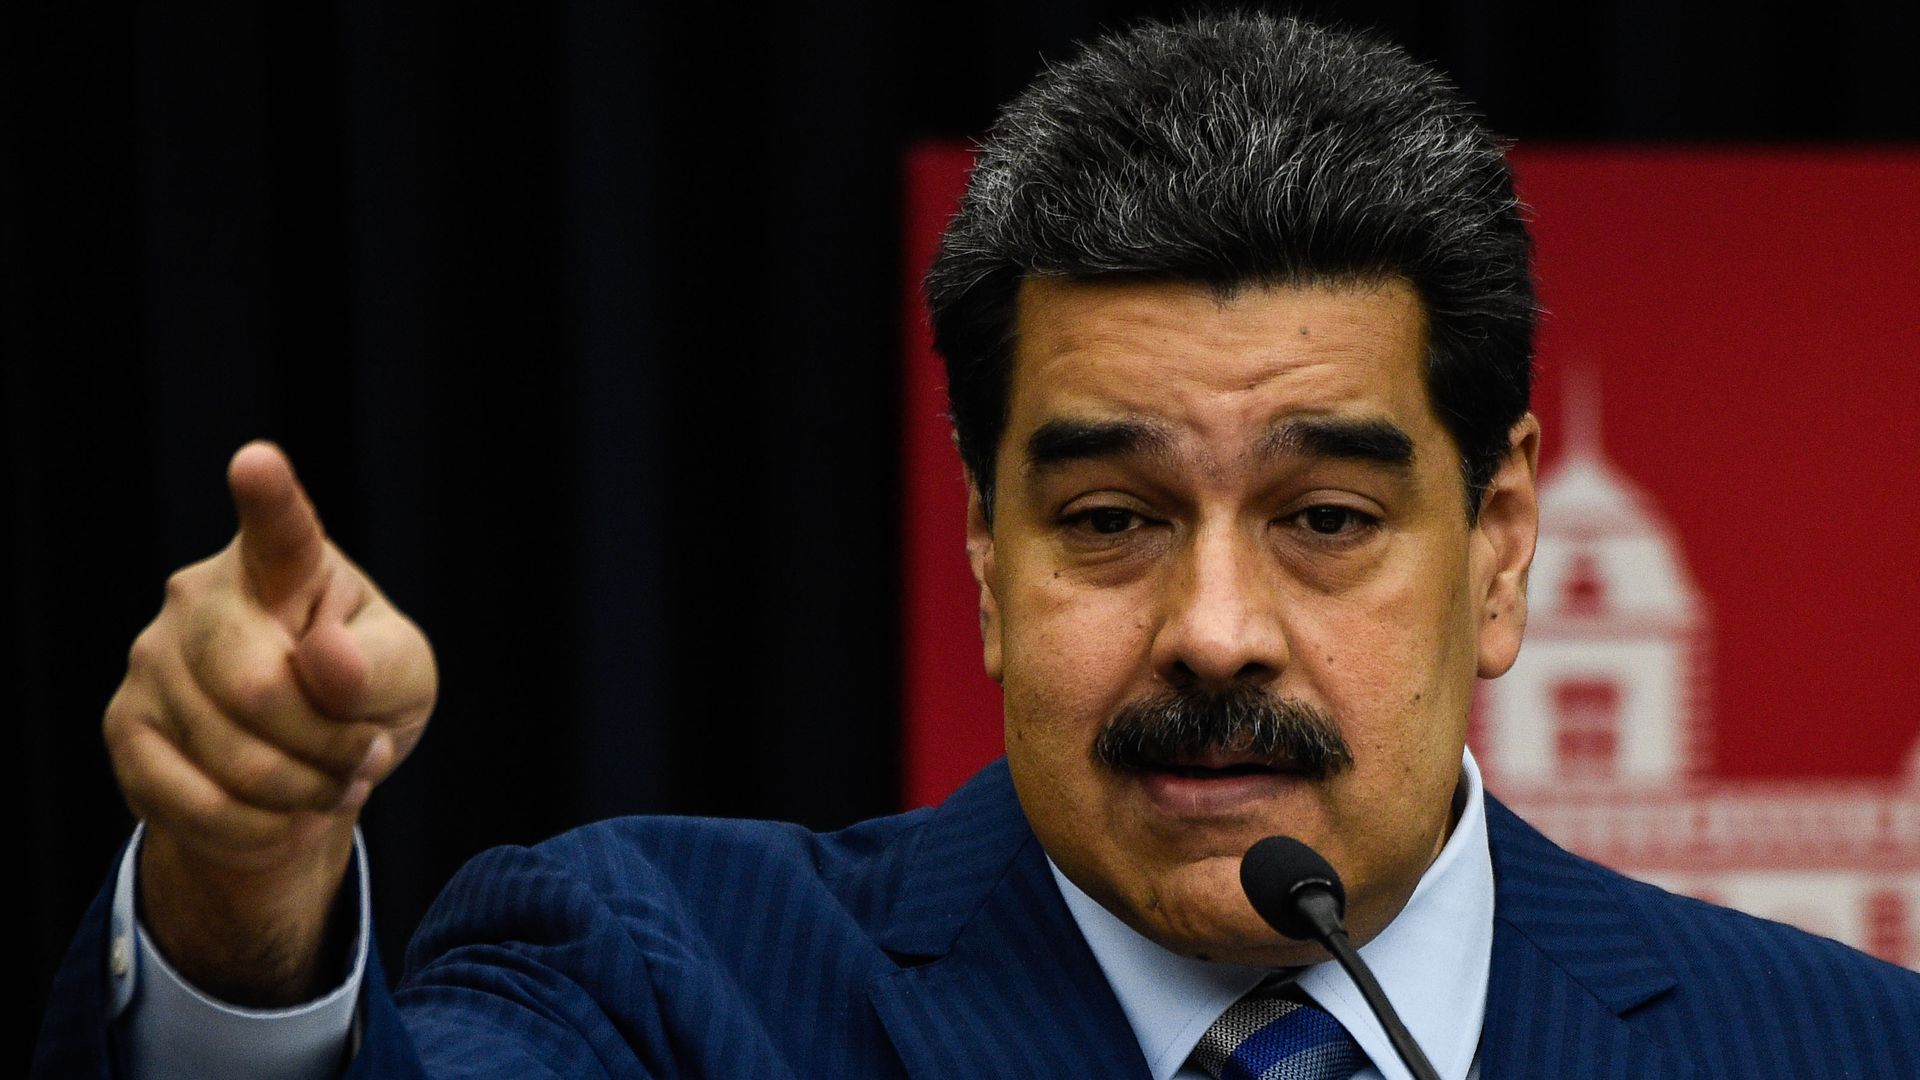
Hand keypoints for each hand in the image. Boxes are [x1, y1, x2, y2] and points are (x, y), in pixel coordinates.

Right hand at [103, 442, 435, 1004]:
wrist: (303, 769)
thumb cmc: (362, 694)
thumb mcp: (405, 676)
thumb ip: (379, 665)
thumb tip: (324, 662)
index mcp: (287, 565)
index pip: (278, 529)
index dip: (268, 496)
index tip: (258, 462)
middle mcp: (202, 597)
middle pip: (260, 689)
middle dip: (329, 744)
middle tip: (364, 754)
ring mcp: (151, 662)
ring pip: (234, 759)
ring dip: (306, 793)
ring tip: (329, 781)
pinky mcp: (125, 730)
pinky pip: (199, 807)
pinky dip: (265, 831)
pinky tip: (287, 814)